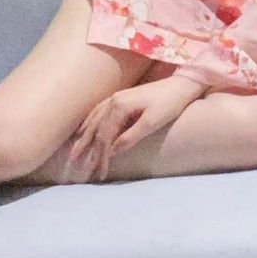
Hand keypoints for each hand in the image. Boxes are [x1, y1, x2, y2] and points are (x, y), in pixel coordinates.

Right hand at [68, 77, 200, 181]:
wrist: (181, 85)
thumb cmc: (169, 104)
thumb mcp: (152, 123)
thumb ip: (130, 137)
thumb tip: (112, 151)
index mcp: (120, 106)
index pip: (105, 136)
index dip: (101, 156)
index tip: (99, 172)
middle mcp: (114, 100)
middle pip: (97, 128)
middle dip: (87, 147)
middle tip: (76, 163)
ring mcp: (117, 97)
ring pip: (96, 119)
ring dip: (85, 135)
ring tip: (75, 149)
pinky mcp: (122, 97)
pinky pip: (100, 111)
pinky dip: (91, 121)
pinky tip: (86, 127)